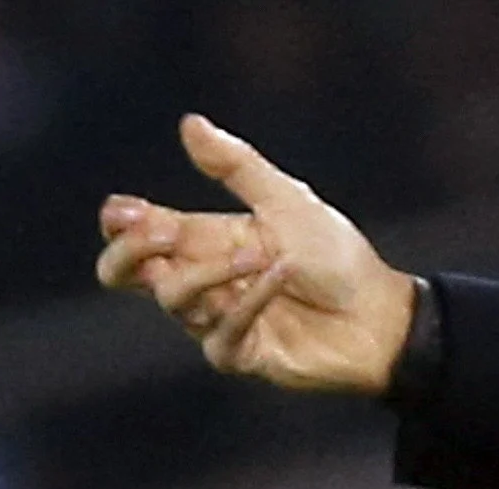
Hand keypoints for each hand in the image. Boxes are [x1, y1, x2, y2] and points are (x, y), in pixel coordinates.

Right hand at [96, 117, 420, 396]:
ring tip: (264, 253)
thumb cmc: (335, 257)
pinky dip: (248, 302)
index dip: (121, 224)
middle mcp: (201, 280)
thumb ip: (237, 167)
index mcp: (204, 240)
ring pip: (173, 299)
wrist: (378, 313)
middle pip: (126, 275)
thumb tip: (189, 124)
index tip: (125, 211)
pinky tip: (278, 277)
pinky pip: (218, 334)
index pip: (139, 233)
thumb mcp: (286, 200)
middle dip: (130, 253)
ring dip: (212, 271)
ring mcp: (215, 320)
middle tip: (160, 231)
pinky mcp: (237, 355)